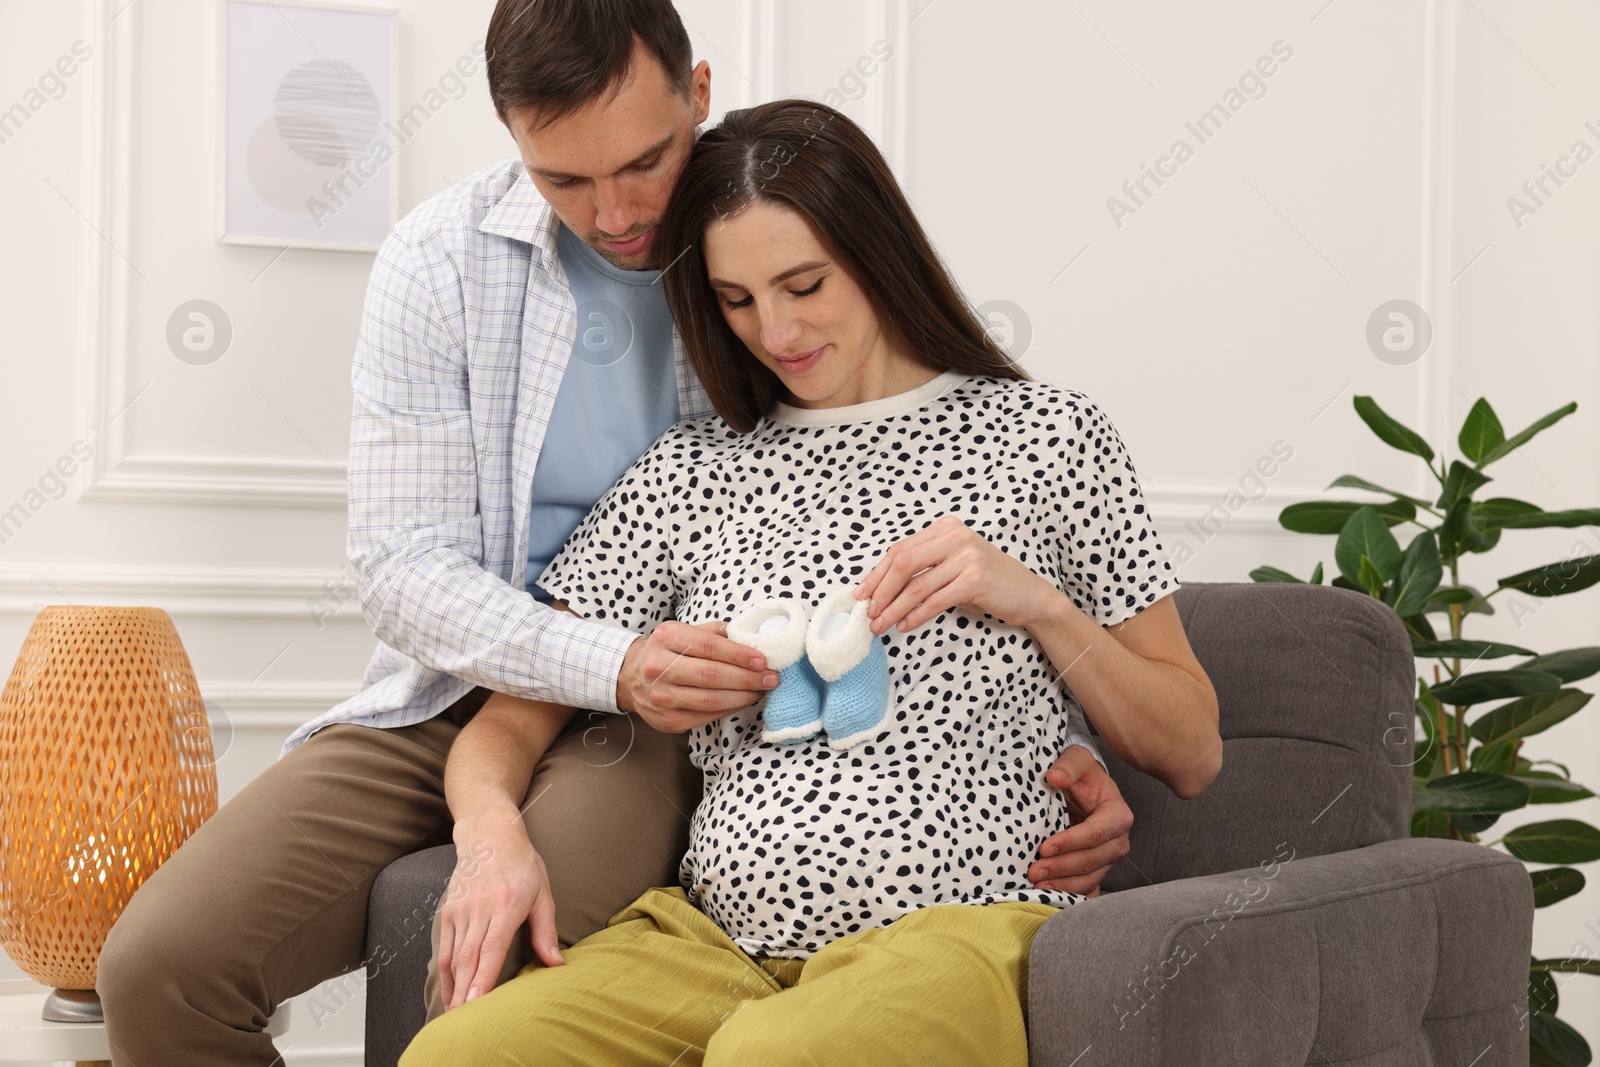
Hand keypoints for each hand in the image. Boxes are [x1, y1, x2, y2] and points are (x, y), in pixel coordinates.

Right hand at [438, 817, 563, 1010]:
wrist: (489, 835)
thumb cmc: (522, 864)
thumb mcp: (543, 892)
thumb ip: (547, 930)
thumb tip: (557, 963)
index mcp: (506, 904)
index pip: (492, 947)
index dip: (484, 976)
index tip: (477, 1001)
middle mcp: (479, 908)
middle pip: (469, 957)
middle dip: (466, 991)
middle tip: (465, 1019)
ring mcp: (460, 910)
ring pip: (453, 955)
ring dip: (454, 986)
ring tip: (456, 1013)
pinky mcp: (448, 911)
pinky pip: (444, 947)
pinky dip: (444, 972)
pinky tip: (449, 991)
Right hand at [617, 619, 778, 731]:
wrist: (630, 676)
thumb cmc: (665, 651)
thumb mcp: (683, 631)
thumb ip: (714, 633)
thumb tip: (751, 638)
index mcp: (666, 638)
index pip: (709, 647)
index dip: (739, 654)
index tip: (762, 660)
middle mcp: (658, 667)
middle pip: (711, 675)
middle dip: (747, 678)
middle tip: (771, 678)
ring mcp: (661, 696)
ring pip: (710, 699)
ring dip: (742, 696)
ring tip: (762, 690)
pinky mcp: (667, 720)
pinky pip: (705, 716)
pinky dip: (729, 708)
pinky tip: (743, 701)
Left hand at [852, 515, 1052, 633]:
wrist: (1029, 595)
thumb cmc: (987, 582)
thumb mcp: (953, 565)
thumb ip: (924, 567)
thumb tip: (880, 588)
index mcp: (945, 528)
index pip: (899, 550)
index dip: (877, 574)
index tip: (861, 595)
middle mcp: (955, 537)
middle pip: (902, 563)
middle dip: (881, 591)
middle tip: (869, 613)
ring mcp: (966, 556)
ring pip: (917, 585)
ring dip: (894, 608)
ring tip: (881, 625)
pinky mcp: (975, 579)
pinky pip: (935, 600)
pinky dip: (916, 615)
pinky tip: (905, 625)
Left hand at [1027, 745, 1132, 895]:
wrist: (1080, 787)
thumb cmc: (1080, 774)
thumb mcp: (1076, 759)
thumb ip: (1068, 766)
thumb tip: (1055, 777)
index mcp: (1117, 814)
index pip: (1096, 833)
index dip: (1071, 842)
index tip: (1045, 846)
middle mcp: (1117, 840)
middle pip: (1092, 860)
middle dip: (1062, 867)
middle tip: (1034, 870)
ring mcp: (1107, 858)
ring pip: (1088, 878)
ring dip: (1063, 884)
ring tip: (1037, 885)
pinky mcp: (1096, 869)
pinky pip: (1086, 888)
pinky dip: (1068, 894)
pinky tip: (1049, 895)